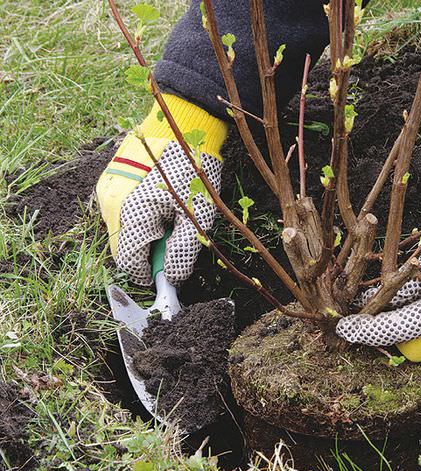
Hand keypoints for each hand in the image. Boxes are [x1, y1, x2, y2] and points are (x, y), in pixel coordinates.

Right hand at [96, 94, 226, 285]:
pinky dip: (136, 216)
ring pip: (119, 230)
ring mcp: (107, 190)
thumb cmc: (191, 170)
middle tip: (171, 240)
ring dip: (141, 233)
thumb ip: (182, 251)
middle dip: (145, 253)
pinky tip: (157, 202)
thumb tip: (173, 278)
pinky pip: (119, 210)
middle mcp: (111, 203)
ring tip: (167, 215)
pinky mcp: (110, 179)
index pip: (129, 261)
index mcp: (131, 214)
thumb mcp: (196, 215)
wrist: (180, 125)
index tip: (165, 276)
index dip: (147, 274)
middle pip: (122, 247)